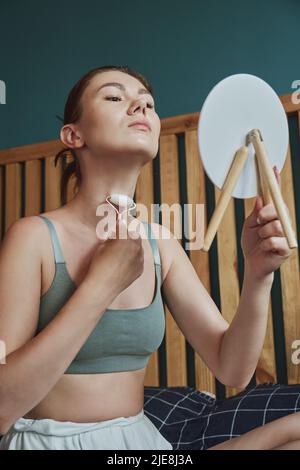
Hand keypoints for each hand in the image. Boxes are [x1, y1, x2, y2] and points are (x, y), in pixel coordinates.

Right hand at [85, 217, 143, 295]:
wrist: (102, 286)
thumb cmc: (99, 266)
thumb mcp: (103, 246)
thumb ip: (112, 237)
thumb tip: (115, 233)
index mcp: (126, 239)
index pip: (126, 224)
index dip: (121, 223)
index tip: (118, 223)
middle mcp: (136, 248)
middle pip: (135, 234)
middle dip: (128, 233)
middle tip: (119, 235)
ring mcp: (140, 259)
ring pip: (139, 246)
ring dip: (132, 244)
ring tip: (121, 249)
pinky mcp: (140, 269)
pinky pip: (139, 258)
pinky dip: (134, 256)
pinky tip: (124, 260)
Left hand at [241, 166, 291, 280]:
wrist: (253, 264)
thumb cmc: (252, 243)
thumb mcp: (249, 225)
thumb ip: (255, 213)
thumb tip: (259, 199)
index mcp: (274, 214)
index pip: (276, 195)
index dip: (275, 182)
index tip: (272, 168)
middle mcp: (283, 221)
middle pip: (279, 208)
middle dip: (266, 213)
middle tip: (258, 220)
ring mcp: (287, 234)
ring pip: (276, 226)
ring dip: (263, 232)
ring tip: (261, 238)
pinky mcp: (287, 248)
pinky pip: (275, 241)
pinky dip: (265, 244)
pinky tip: (265, 249)